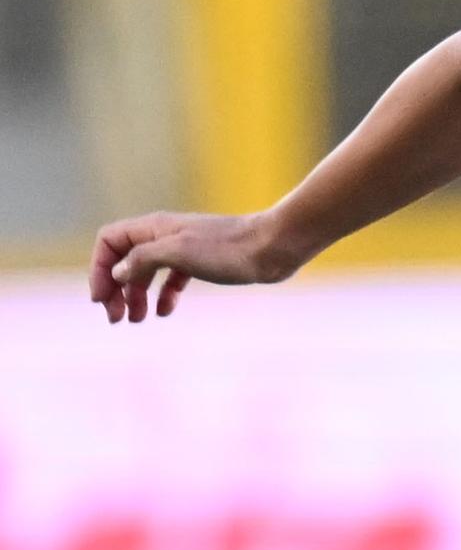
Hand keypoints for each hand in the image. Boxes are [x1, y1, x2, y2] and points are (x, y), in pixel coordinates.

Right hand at [87, 209, 292, 322]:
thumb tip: (117, 273)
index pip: (109, 243)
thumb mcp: (178, 253)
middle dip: (116, 289)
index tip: (101, 300)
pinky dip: (165, 294)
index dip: (99, 270)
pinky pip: (173, 277)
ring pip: (148, 271)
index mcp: (153, 228)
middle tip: (116, 319)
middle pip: (125, 260)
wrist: (272, 248)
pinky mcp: (203, 262)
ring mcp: (184, 248)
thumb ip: (143, 260)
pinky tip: (165, 312)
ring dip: (138, 295)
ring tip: (137, 320)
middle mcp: (164, 235)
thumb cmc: (227, 249)